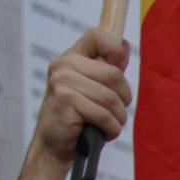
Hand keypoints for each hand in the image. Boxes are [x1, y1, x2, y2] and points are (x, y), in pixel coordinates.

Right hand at [30, 28, 130, 163]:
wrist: (54, 145)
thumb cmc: (79, 117)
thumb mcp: (94, 89)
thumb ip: (108, 68)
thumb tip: (124, 44)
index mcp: (72, 58)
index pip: (98, 35)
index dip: (115, 51)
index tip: (117, 73)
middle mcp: (63, 65)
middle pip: (115, 75)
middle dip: (123, 99)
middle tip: (115, 112)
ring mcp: (62, 81)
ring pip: (111, 97)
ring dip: (118, 118)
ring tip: (108, 125)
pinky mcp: (65, 100)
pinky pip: (104, 115)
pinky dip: (111, 129)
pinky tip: (102, 133)